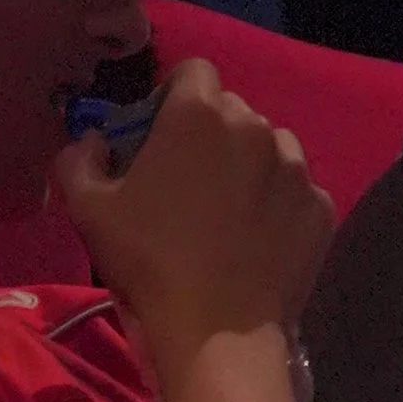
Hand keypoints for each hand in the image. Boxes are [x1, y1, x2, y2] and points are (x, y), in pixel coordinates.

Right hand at [55, 60, 331, 358]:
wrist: (217, 330)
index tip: (160, 132)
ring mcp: (297, 169)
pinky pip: (297, 190)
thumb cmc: (147, 260)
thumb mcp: (87, 206)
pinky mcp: (322, 208)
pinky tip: (258, 238)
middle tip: (188, 178)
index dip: (174, 96)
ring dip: (250, 163)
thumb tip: (95, 141)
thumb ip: (80, 157)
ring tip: (228, 209)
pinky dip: (279, 203)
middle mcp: (257, 128)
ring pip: (271, 147)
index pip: (194, 71)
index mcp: (200, 114)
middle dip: (210, 132)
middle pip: (233, 110)